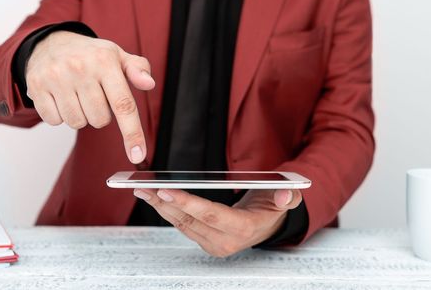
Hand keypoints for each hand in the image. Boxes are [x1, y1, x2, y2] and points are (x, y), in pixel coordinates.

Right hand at [25, 31, 154, 162]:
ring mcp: (56, 77)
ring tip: (77, 96)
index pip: (123, 104)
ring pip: (77, 123)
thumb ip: (138, 70)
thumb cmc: (91, 56)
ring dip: (80, 116)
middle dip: (100, 114)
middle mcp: (80, 68)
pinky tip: (60, 97)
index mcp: (105, 61)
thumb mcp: (118, 57)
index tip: (137, 156)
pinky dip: (60, 115)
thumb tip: (149, 84)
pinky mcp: (36, 86)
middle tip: (94, 96)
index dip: (132, 133)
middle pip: (99, 120)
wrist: (51, 43)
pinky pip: (55, 120)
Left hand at [133, 188, 302, 256]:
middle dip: (165, 203)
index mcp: (244, 228)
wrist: (266, 224)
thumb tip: (284, 195)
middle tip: (144, 187)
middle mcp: (226, 240)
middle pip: (190, 220)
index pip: (211, 215)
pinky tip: (154, 197)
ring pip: (181, 224)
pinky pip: (181, 226)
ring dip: (160, 207)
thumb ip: (287, 197)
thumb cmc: (272, 207)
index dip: (188, 203)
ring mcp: (213, 244)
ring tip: (142, 189)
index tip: (166, 190)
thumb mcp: (286, 198)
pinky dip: (166, 211)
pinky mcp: (204, 241)